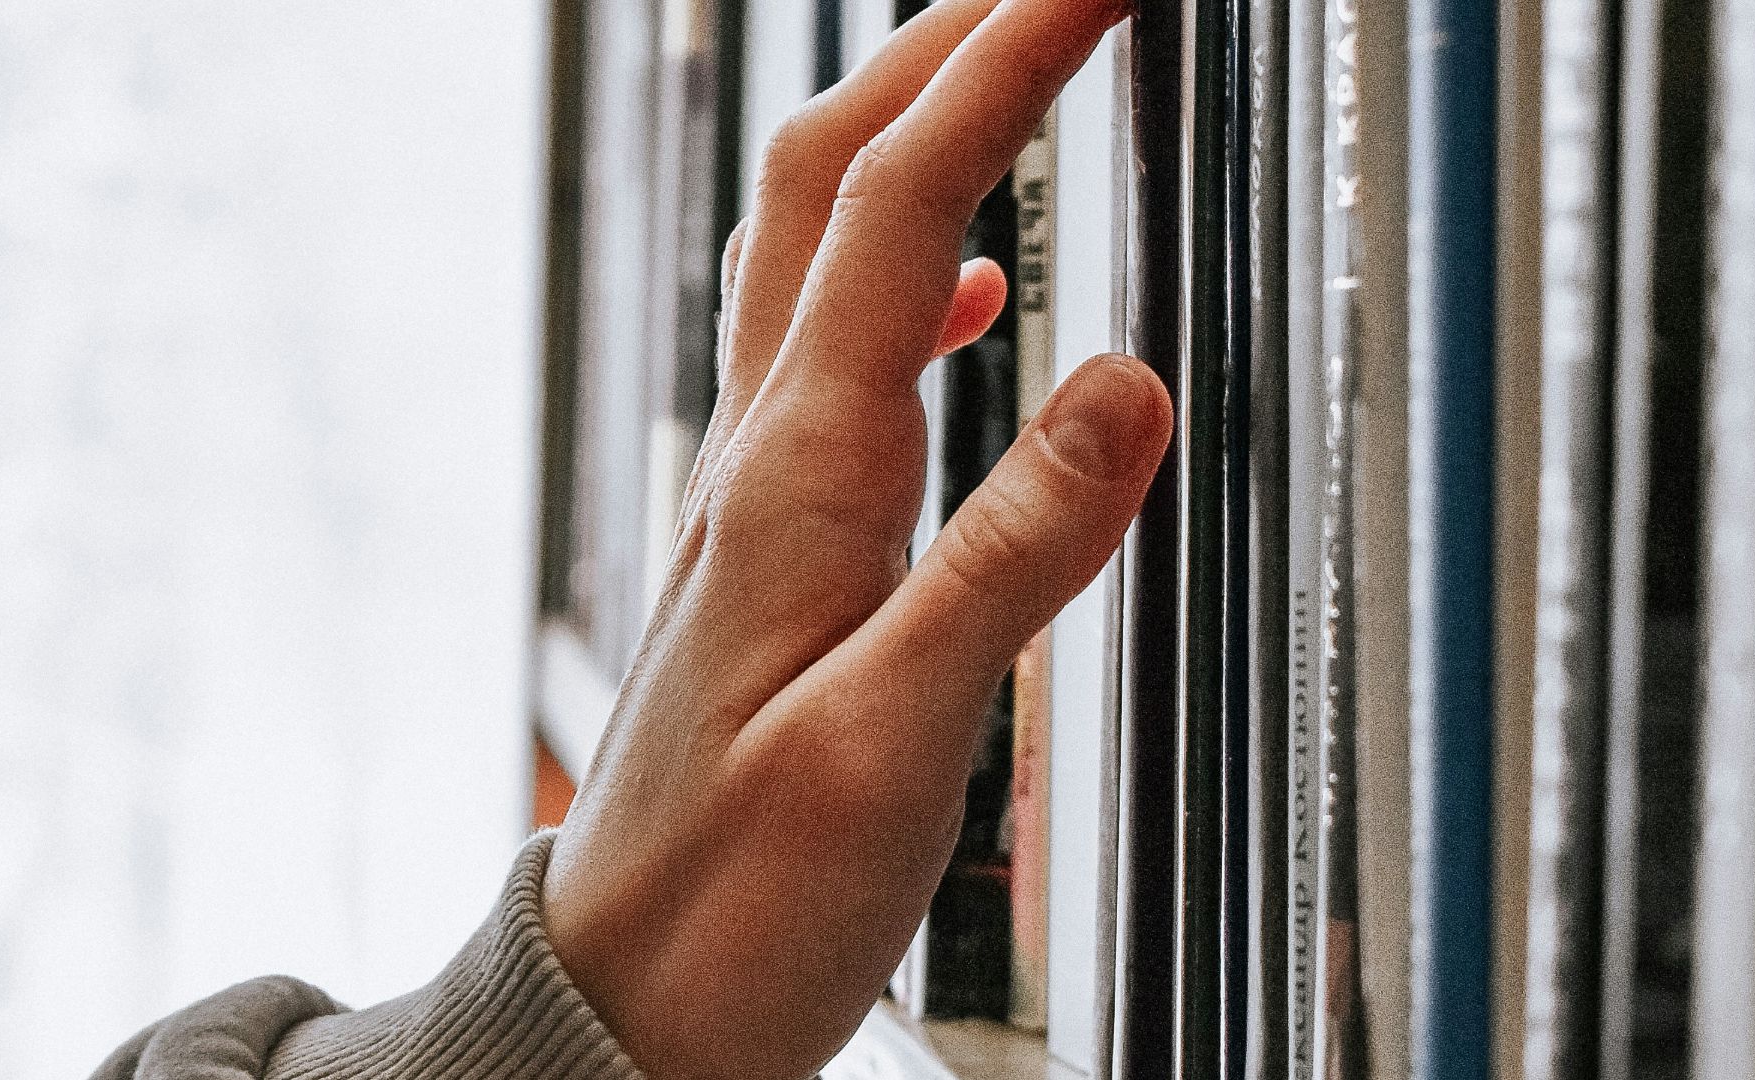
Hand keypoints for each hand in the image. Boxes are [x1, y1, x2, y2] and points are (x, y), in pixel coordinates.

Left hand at [541, 2, 1170, 1076]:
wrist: (628, 995)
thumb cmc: (740, 898)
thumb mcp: (894, 744)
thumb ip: (1010, 561)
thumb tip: (1127, 385)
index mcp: (798, 478)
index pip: (906, 203)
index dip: (1003, 61)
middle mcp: (765, 456)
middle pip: (835, 178)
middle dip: (949, 45)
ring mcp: (761, 492)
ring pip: (818, 249)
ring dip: (914, 134)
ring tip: (1012, 72)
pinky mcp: (776, 542)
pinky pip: (830, 355)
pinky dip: (907, 278)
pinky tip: (972, 299)